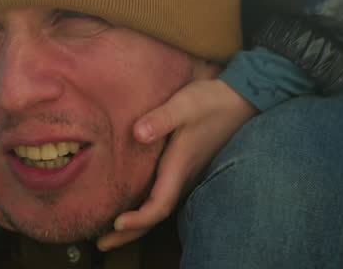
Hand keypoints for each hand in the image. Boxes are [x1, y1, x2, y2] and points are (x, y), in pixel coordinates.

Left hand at [95, 75, 257, 251]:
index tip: (117, 223)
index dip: (139, 219)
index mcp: (180, 167)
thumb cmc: (211, 101)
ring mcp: (187, 174)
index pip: (159, 205)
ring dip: (136, 224)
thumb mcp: (185, 104)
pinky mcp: (186, 167)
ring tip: (109, 232)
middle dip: (129, 233)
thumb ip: (162, 118)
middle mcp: (184, 177)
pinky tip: (131, 205)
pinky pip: (163, 196)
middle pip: (156, 215)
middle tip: (101, 244)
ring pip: (159, 207)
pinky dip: (145, 208)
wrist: (241, 98)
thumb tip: (137, 134)